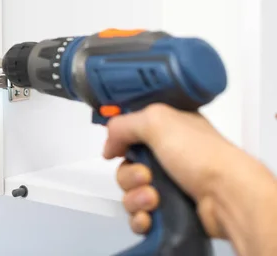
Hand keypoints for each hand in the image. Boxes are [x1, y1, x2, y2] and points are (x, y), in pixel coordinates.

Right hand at [103, 104, 269, 239]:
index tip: (115, 149)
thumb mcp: (157, 120)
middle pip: (126, 165)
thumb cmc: (202, 155)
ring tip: (153, 198)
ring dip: (135, 196)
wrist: (227, 196)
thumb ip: (123, 124)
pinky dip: (140, 216)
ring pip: (129, 192)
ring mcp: (169, 184)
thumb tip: (109, 142)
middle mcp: (167, 156)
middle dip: (128, 174)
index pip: (130, 132)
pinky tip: (150, 215)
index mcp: (167, 129)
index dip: (119, 141)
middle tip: (147, 175)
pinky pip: (139, 214)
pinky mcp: (169, 210)